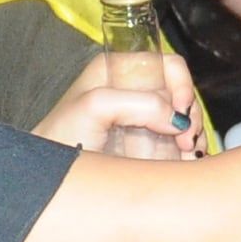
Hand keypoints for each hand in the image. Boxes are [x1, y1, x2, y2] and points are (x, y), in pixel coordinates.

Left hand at [36, 52, 200, 156]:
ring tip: (184, 155)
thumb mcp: (95, 108)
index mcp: (117, 69)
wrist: (48, 177)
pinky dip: (187, 151)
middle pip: (181, 92)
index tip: (181, 111)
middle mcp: (132, 90)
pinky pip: (178, 141)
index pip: (166, 64)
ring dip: (192, 136)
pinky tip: (181, 161)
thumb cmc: (59, 138)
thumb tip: (176, 118)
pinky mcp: (145, 143)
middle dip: (189, 116)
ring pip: (184, 118)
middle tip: (185, 140)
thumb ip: (139, 104)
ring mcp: (140, 118)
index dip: (181, 85)